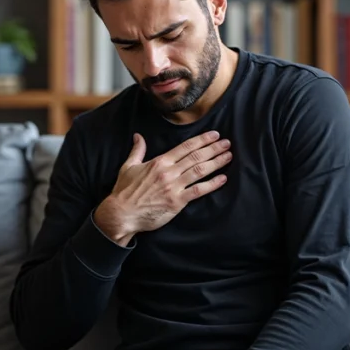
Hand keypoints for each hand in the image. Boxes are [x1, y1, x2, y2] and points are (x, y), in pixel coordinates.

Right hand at [94, 131, 231, 244]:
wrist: (122, 213)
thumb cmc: (124, 191)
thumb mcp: (128, 166)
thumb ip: (137, 150)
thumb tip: (138, 136)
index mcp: (159, 162)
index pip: (185, 147)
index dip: (202, 140)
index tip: (215, 135)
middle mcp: (169, 172)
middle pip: (196, 157)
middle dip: (213, 149)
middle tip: (227, 143)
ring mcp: (174, 187)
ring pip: (199, 171)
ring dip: (216, 163)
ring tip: (228, 156)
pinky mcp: (177, 202)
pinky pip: (198, 191)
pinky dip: (212, 184)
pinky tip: (222, 178)